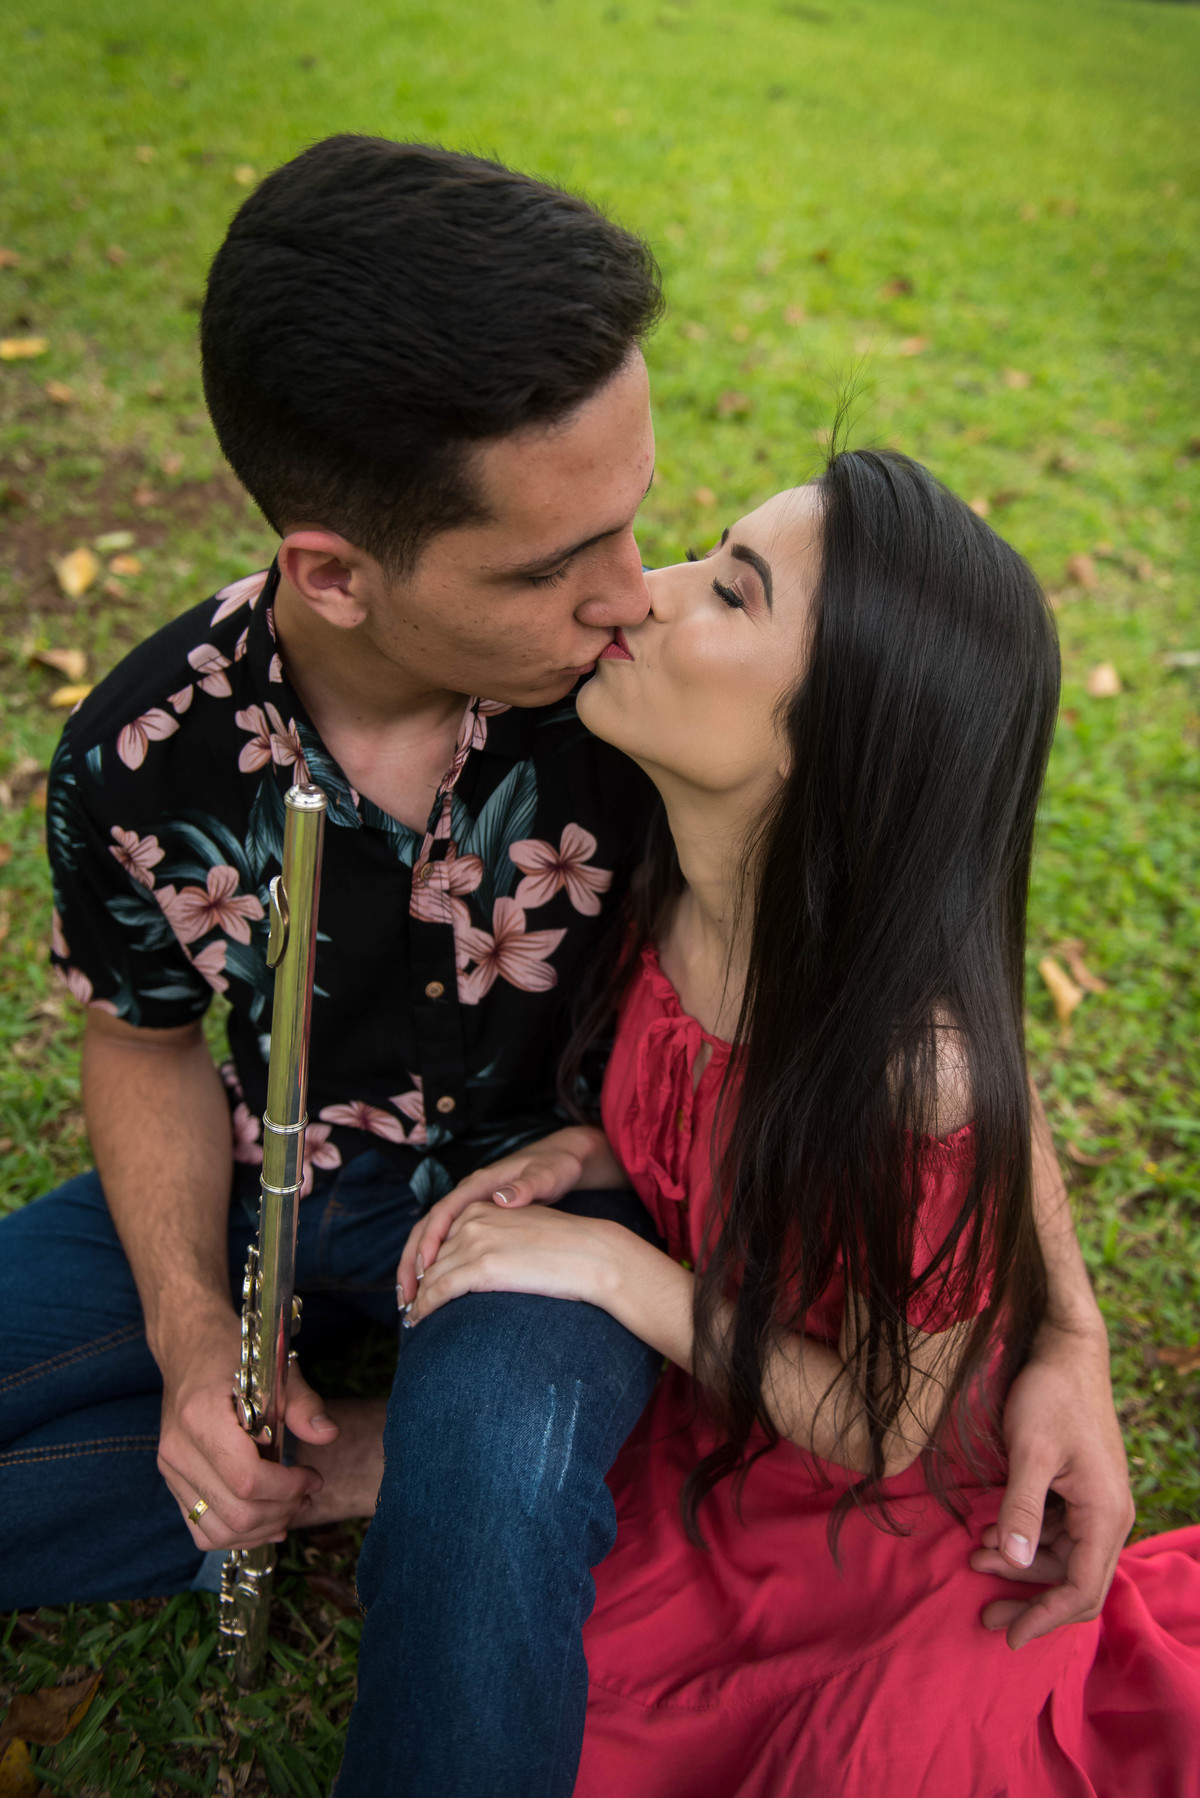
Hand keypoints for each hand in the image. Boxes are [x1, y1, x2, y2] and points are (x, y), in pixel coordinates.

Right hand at [156, 1312, 338, 1552]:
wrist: (189, 1349)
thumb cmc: (235, 1356)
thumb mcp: (276, 1370)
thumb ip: (302, 1405)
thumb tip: (328, 1434)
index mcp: (201, 1417)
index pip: (247, 1479)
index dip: (288, 1488)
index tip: (314, 1477)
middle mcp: (178, 1450)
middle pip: (235, 1513)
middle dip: (281, 1511)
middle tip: (308, 1495)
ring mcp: (170, 1470)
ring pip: (216, 1531)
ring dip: (261, 1530)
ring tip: (290, 1509)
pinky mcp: (172, 1482)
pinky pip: (201, 1529)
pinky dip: (236, 1534)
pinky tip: (265, 1521)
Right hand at [396, 1128, 602, 1306]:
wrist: (564, 1158)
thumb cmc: (556, 1166)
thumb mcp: (546, 1175)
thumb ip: (526, 1186)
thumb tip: (501, 1199)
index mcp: (478, 1184)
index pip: (442, 1212)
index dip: (430, 1241)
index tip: (424, 1269)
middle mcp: (467, 1195)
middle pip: (427, 1227)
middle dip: (412, 1262)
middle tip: (406, 1297)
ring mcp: (471, 1208)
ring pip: (433, 1238)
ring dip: (418, 1268)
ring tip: (411, 1301)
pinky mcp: (478, 1221)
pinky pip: (447, 1244)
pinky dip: (436, 1266)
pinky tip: (434, 1289)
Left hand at [404, 1201, 623, 1323]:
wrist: (591, 1253)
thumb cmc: (564, 1247)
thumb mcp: (520, 1229)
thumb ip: (493, 1237)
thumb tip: (481, 1258)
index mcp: (481, 1207)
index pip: (438, 1237)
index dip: (422, 1263)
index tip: (416, 1283)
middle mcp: (472, 1220)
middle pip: (431, 1256)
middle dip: (417, 1283)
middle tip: (408, 1305)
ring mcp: (475, 1242)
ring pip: (430, 1276)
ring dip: (417, 1299)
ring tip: (412, 1317)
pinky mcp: (481, 1267)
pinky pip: (439, 1291)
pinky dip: (424, 1307)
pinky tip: (419, 1319)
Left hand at [970, 1316, 1133, 1648]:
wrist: (1067, 1350)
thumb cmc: (1050, 1394)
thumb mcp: (1030, 1451)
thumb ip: (1022, 1509)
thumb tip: (1013, 1562)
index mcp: (1106, 1514)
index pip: (1082, 1589)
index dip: (1044, 1618)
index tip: (1008, 1636)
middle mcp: (1110, 1516)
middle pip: (1076, 1581)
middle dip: (1031, 1600)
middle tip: (985, 1610)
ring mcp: (1098, 1503)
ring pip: (1064, 1558)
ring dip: (1022, 1566)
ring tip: (974, 1557)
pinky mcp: (1082, 1489)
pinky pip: (1059, 1532)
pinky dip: (1027, 1539)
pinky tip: (989, 1532)